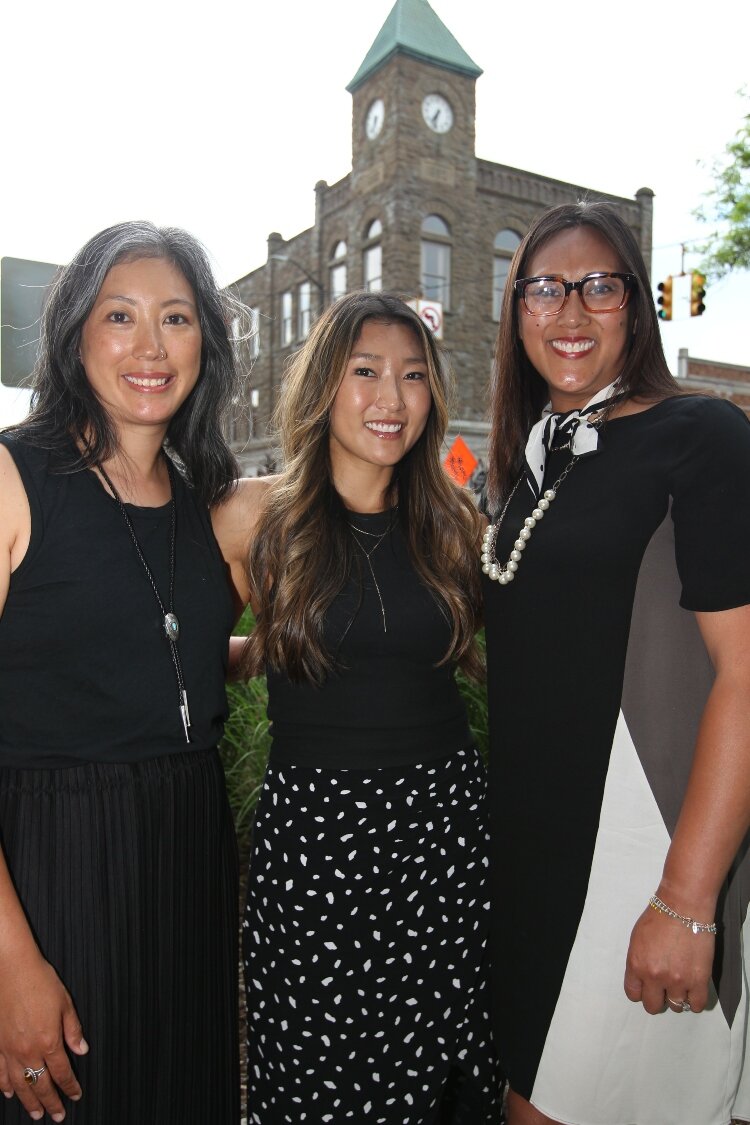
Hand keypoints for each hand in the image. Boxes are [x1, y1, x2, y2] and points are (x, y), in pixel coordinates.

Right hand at [0, 949, 87, 1120]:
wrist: (10, 968)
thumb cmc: (39, 980)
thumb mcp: (65, 1002)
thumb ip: (73, 1029)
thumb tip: (81, 1050)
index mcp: (48, 1040)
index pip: (62, 1072)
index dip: (70, 1086)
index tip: (76, 1095)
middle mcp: (28, 1050)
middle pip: (41, 1084)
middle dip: (51, 1102)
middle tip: (57, 1115)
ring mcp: (9, 1049)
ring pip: (19, 1084)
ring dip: (29, 1101)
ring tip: (36, 1113)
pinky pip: (0, 1072)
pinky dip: (5, 1086)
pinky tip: (10, 1092)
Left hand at [624, 903, 714, 1014]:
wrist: (683, 907)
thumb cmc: (659, 917)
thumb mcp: (636, 939)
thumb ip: (637, 962)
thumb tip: (642, 978)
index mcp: (636, 965)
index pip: (633, 994)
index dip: (640, 992)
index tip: (646, 988)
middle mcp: (655, 977)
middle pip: (652, 1006)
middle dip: (657, 998)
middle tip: (663, 987)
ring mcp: (678, 981)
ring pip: (676, 1006)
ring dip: (677, 996)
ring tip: (681, 983)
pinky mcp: (699, 981)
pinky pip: (696, 1005)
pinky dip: (694, 1000)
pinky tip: (693, 989)